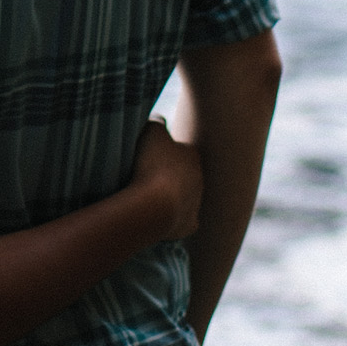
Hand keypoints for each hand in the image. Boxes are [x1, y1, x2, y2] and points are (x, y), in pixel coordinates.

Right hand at [127, 118, 203, 244]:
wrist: (154, 204)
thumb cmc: (151, 164)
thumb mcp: (151, 131)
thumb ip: (157, 122)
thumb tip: (159, 120)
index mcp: (192, 155)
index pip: (180, 149)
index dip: (163, 151)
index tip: (148, 154)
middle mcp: (200, 179)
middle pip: (184, 174)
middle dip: (169, 174)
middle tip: (147, 175)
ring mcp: (196, 203)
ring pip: (184, 197)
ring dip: (170, 196)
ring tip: (147, 196)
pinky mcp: (189, 225)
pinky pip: (182, 220)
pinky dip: (172, 219)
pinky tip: (157, 216)